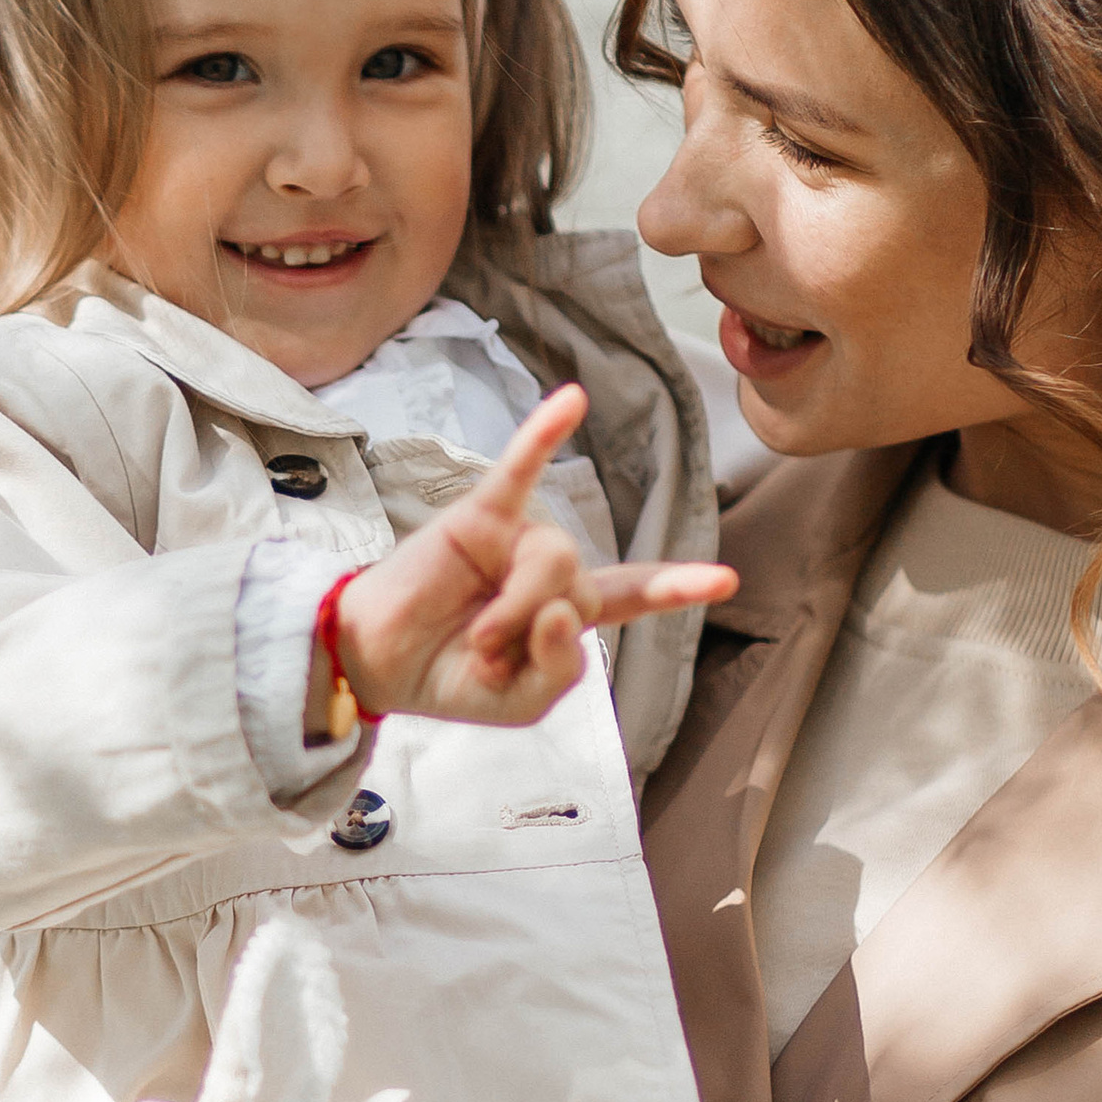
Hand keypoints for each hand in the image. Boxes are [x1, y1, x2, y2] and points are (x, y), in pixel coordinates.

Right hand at [328, 383, 733, 730]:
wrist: (376, 661)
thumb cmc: (448, 677)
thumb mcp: (521, 701)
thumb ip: (561, 668)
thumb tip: (565, 611)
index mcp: (565, 612)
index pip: (629, 594)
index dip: (673, 587)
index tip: (725, 579)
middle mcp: (550, 569)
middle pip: (584, 590)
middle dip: (537, 636)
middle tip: (487, 659)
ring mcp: (517, 539)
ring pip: (554, 560)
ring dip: (516, 611)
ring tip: (477, 637)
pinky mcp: (480, 516)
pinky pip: (519, 470)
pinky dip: (543, 436)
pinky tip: (572, 400)